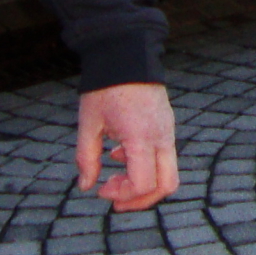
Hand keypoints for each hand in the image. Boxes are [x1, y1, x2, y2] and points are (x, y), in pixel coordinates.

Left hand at [76, 83, 177, 211]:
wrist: (126, 54)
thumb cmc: (105, 87)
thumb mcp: (89, 124)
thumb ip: (87, 158)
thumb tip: (87, 186)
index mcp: (141, 137)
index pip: (143, 184)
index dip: (122, 195)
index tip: (101, 189)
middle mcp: (161, 137)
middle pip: (166, 186)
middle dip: (141, 200)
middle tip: (115, 200)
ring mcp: (168, 131)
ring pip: (168, 174)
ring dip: (143, 184)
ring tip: (115, 177)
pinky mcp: (167, 125)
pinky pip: (164, 157)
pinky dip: (146, 166)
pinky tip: (121, 155)